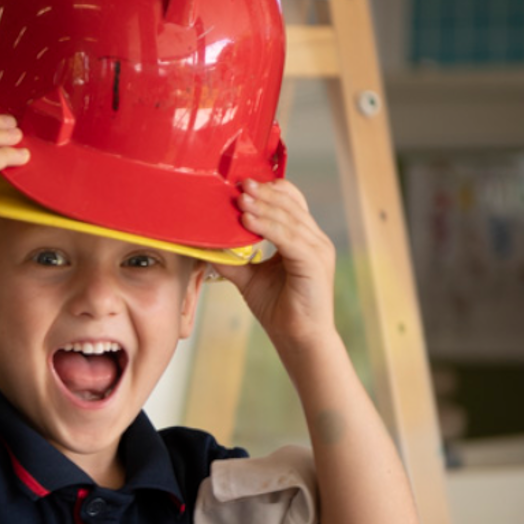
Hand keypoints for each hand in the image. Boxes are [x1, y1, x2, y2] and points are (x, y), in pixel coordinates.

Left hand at [209, 179, 337, 349]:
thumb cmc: (279, 309)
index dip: (268, 190)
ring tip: (239, 199)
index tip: (241, 184)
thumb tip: (206, 246)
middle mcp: (315, 240)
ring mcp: (318, 250)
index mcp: (303, 239)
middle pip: (290, 204)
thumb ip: (232, 260)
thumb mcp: (249, 278)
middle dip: (263, 193)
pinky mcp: (314, 263)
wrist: (298, 339)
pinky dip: (267, 227)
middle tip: (238, 183)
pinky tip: (247, 221)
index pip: (291, 202)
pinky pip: (288, 238)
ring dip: (262, 206)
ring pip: (288, 218)